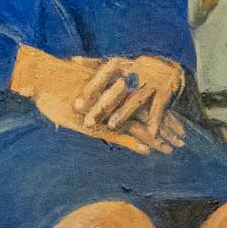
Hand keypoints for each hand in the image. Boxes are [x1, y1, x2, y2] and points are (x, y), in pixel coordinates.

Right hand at [9, 50, 181, 152]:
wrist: (43, 77)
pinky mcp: (95, 120)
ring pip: (139, 125)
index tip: (177, 125)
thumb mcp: (84, 91)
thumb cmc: (59, 85)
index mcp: (117, 91)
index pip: (146, 105)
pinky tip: (148, 150)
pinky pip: (119, 132)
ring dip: (158, 138)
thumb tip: (103, 100)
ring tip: (173, 149)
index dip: (163, 116)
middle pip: (149, 115)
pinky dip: (134, 141)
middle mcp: (117, 100)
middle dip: (168, 128)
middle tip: (183, 139)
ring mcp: (107, 110)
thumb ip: (98, 96)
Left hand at [75, 56, 187, 143]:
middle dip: (103, 106)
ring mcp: (153, 80)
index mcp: (124, 64)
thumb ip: (97, 64)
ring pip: (137, 98)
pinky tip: (150, 133)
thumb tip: (73, 60)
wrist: (171, 69)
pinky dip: (155, 120)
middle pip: (117, 89)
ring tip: (112, 126)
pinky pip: (160, 108)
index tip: (77, 103)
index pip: (104, 74)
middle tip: (88, 122)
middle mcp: (138, 70)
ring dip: (124, 113)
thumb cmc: (137, 71)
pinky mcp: (167, 91)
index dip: (91, 88)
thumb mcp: (120, 65)